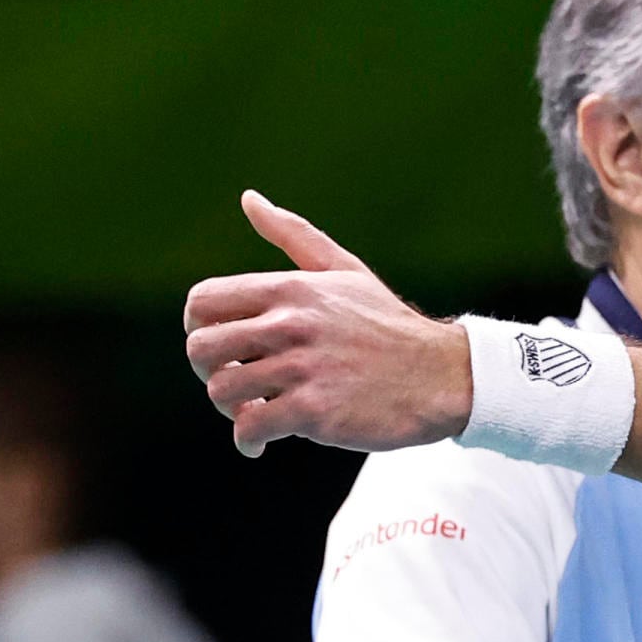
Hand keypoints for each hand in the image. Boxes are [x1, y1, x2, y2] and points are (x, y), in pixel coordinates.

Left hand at [183, 193, 474, 458]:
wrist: (442, 376)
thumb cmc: (389, 325)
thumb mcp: (344, 270)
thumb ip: (293, 234)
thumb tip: (249, 199)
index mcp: (289, 289)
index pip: (203, 302)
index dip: (199, 329)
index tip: (222, 347)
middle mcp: (290, 325)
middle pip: (201, 349)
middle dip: (209, 371)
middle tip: (236, 383)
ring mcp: (301, 369)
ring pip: (222, 390)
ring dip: (230, 408)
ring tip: (254, 412)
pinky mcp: (314, 411)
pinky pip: (251, 427)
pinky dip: (248, 440)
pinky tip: (261, 442)